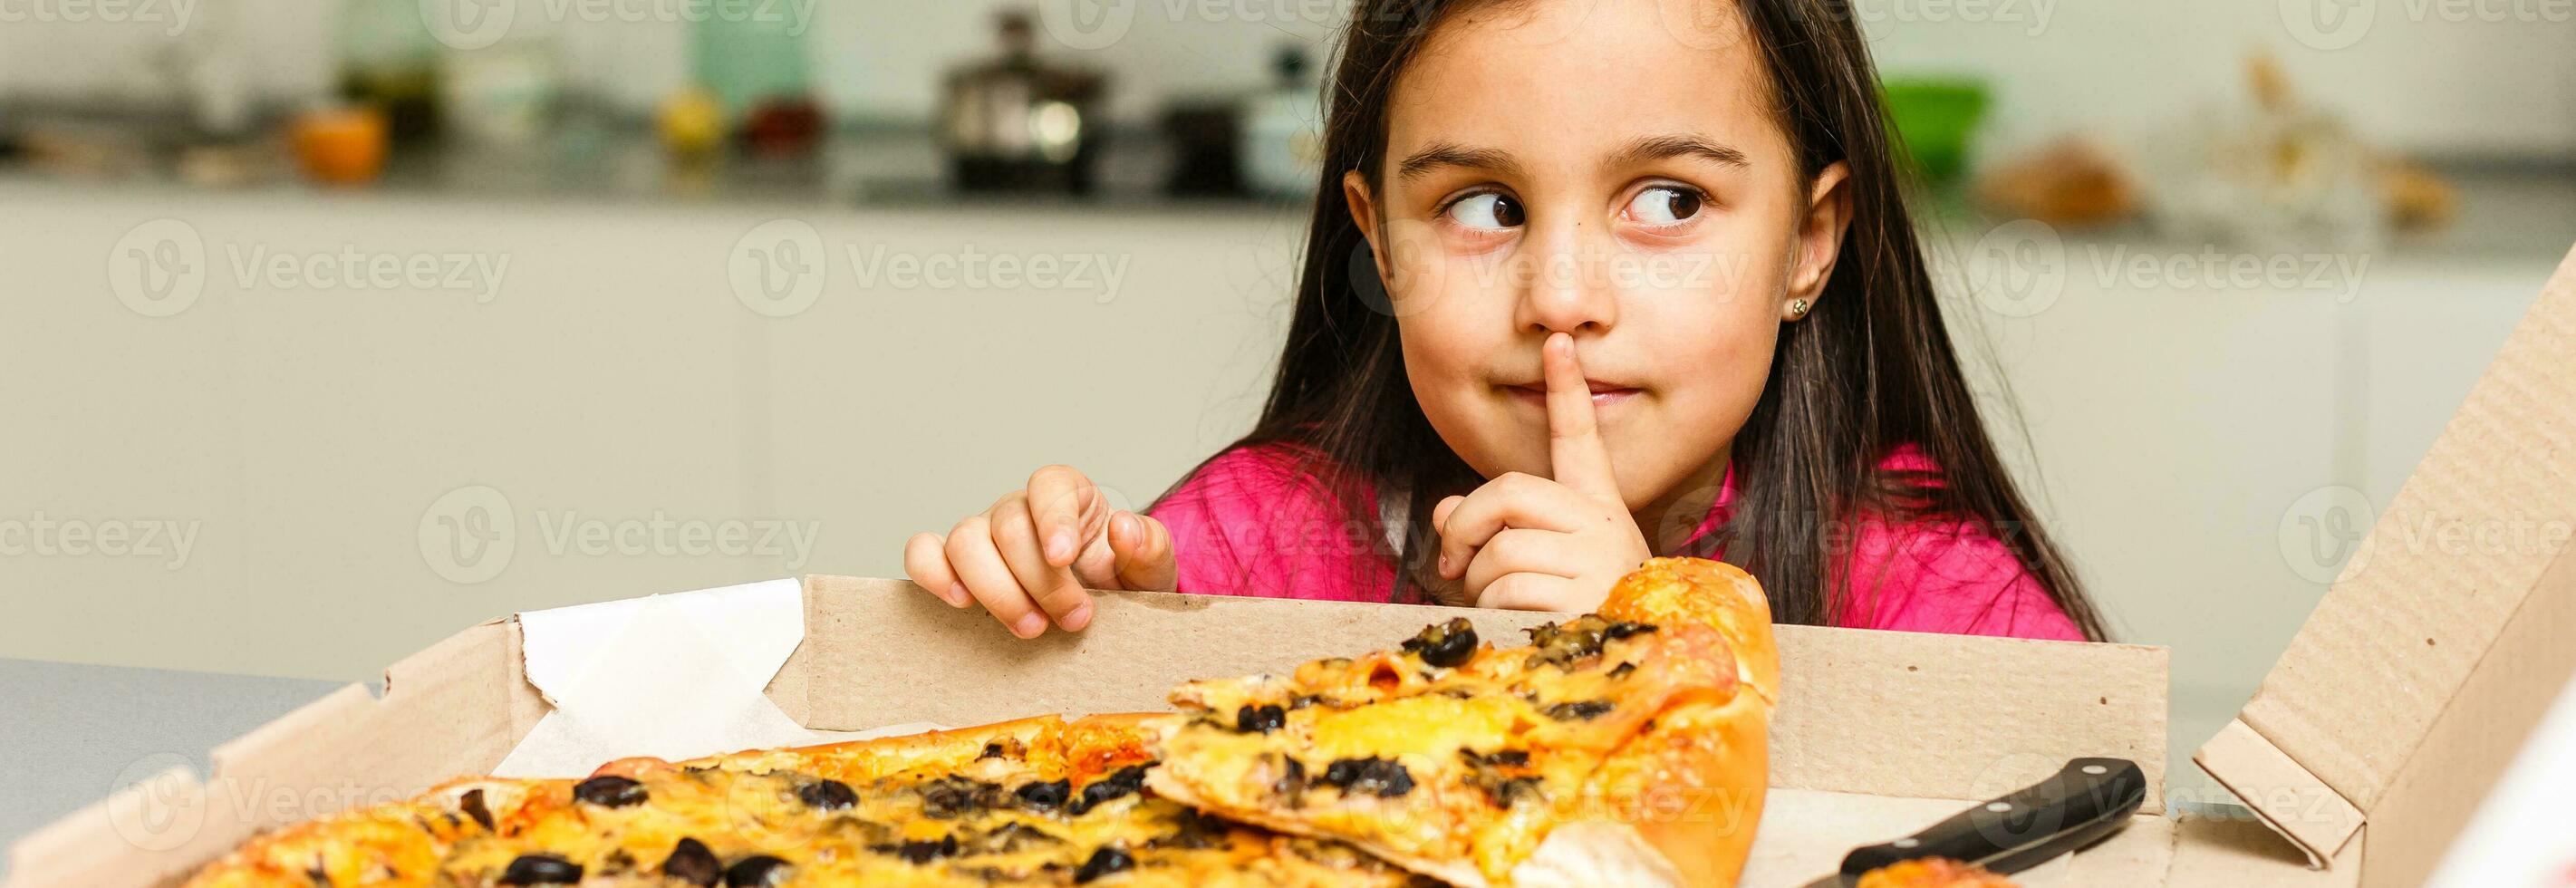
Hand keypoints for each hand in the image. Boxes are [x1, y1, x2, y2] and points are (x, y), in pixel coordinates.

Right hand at [904, 465, 1176, 637]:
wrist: (1102, 615)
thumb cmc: (1122, 583)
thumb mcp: (1152, 569)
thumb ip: (1149, 546)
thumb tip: (1123, 528)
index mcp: (1069, 496)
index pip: (1049, 485)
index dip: (1053, 518)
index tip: (1064, 557)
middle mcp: (1020, 510)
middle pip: (1008, 525)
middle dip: (1039, 580)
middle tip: (1073, 619)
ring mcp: (983, 535)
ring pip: (964, 540)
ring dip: (995, 589)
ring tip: (1031, 627)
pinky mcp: (954, 565)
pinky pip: (924, 553)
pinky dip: (933, 574)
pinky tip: (961, 603)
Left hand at [1432, 332, 1651, 611]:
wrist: (1630, 672)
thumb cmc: (1578, 616)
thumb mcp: (1540, 565)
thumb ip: (1492, 531)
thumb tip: (1442, 510)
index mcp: (1597, 509)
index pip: (1579, 439)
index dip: (1567, 389)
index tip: (1557, 341)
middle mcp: (1602, 524)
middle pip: (1509, 491)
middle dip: (1466, 525)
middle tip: (1452, 562)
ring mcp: (1597, 559)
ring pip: (1500, 548)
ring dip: (1479, 584)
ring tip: (1503, 607)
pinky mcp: (1584, 596)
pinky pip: (1507, 588)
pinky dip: (1493, 611)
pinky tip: (1520, 625)